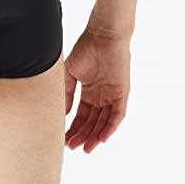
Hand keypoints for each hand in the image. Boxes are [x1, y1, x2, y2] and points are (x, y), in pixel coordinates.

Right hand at [64, 28, 130, 152]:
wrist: (102, 35)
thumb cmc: (85, 49)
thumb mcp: (69, 74)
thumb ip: (66, 94)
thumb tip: (62, 114)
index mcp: (89, 90)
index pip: (81, 114)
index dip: (73, 127)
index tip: (64, 138)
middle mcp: (101, 95)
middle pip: (92, 121)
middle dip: (82, 135)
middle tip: (72, 147)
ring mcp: (112, 95)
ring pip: (104, 122)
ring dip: (95, 136)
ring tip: (85, 148)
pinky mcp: (122, 93)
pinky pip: (118, 115)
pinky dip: (110, 127)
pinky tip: (102, 138)